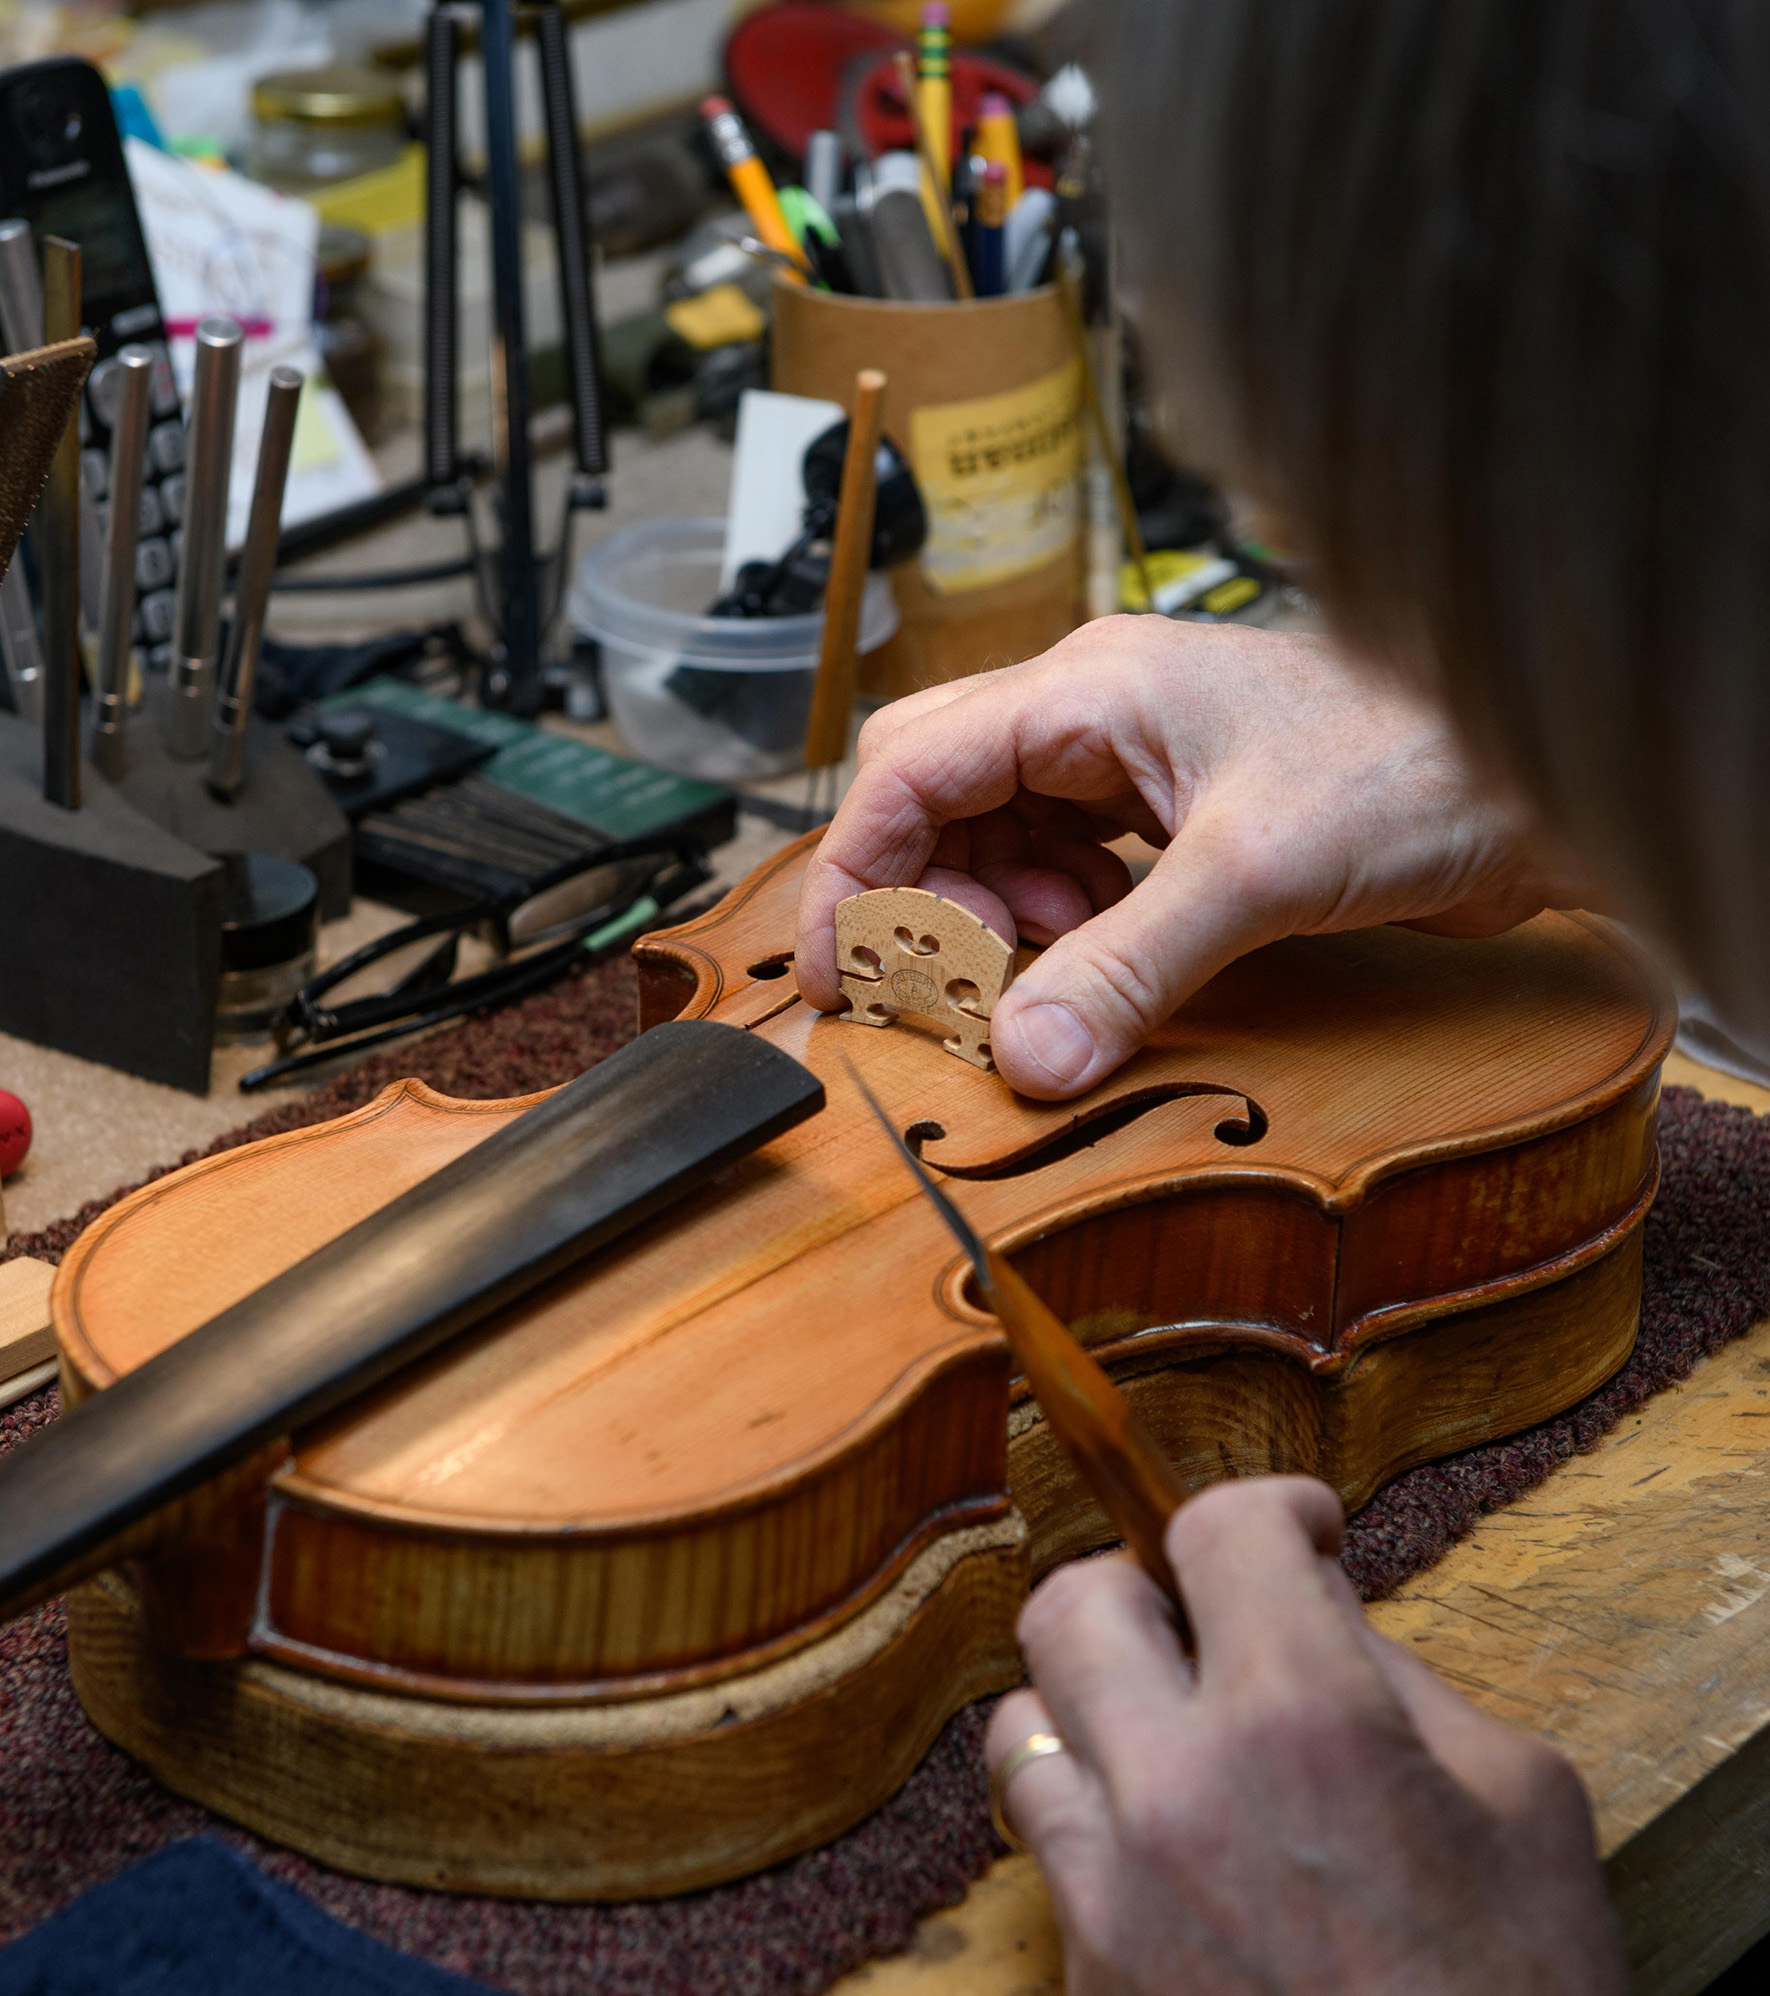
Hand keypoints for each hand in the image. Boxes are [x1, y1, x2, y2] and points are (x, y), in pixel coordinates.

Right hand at [795, 618, 1596, 1099]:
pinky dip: (1051, 923)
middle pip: (937, 795)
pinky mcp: (1177, 814)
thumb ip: (1126, 964)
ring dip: (989, 916)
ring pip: (997, 835)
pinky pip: (1065, 866)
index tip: (841, 970)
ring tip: (1030, 972)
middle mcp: (1097, 714)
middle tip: (938, 984)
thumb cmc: (1416, 766)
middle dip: (918, 895)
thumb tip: (1025, 1058)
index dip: (856, 872)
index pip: (913, 769)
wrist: (1537, 774)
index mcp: (1088, 689)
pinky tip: (1087, 958)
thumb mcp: (1251, 872)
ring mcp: (1136, 762)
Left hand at [985, 1478, 1626, 1995]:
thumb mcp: (1522, 1806)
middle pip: (1071, 1604)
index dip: (1268, 1507)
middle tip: (1211, 1621)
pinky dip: (1093, 1818)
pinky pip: (1046, 1847)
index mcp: (1303, 1722)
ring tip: (1173, 1734)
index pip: (1217, 1530)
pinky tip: (1171, 1847)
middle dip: (1147, 1587)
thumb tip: (1315, 1602)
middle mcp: (1178, 1790)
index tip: (1300, 1530)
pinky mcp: (1086, 1976)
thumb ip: (1403, 1678)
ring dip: (1096, 1705)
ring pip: (1024, 1723)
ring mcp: (1113, 1892)